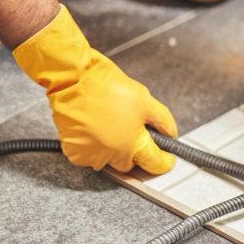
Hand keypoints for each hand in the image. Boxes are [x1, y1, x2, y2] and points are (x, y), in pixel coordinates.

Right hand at [13, 5, 177, 173]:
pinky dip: (94, 144)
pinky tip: (95, 125)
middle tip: (134, 130)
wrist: (73, 79)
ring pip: (109, 159)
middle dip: (135, 152)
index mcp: (133, 146)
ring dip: (113, 147)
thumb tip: (171, 134)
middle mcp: (112, 156)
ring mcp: (91, 156)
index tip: (167, 158)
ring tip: (111, 122)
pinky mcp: (74, 152)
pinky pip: (89, 154)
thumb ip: (162, 120)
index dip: (164, 160)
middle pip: (130, 164)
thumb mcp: (145, 100)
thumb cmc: (105, 87)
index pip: (155, 164)